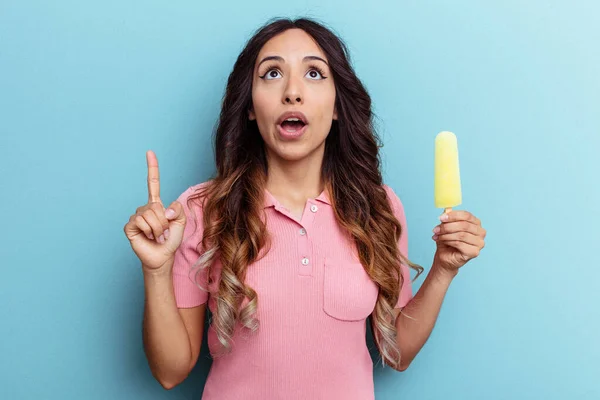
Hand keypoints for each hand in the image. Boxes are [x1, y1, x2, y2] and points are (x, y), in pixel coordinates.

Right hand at [123, 150, 186, 271]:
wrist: (163, 257)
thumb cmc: (171, 240)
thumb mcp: (181, 223)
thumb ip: (178, 210)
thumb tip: (164, 208)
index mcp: (157, 204)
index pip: (153, 183)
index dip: (152, 168)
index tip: (149, 152)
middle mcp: (145, 208)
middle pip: (156, 205)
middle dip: (164, 221)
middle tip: (163, 231)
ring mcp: (136, 216)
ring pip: (149, 214)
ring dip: (157, 227)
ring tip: (156, 235)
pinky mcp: (129, 226)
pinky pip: (140, 221)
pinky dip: (149, 230)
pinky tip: (148, 236)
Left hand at [431, 210, 485, 273]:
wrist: (445, 258)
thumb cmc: (447, 241)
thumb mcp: (446, 226)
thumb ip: (448, 217)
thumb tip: (447, 210)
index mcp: (476, 223)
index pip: (467, 215)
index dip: (453, 215)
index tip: (441, 218)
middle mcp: (481, 232)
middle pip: (464, 225)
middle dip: (447, 226)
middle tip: (436, 229)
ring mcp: (479, 243)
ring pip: (461, 235)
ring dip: (446, 235)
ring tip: (437, 236)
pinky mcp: (474, 252)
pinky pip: (459, 243)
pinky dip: (448, 241)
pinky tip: (442, 241)